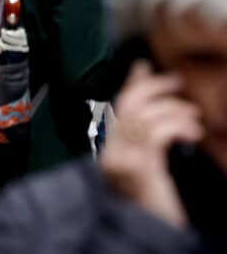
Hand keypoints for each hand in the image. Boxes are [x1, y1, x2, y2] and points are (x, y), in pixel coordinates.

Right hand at [100, 61, 201, 227]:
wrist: (147, 232)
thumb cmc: (150, 202)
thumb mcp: (145, 166)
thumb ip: (142, 140)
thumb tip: (150, 112)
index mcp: (106, 149)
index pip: (115, 106)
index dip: (130, 84)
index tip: (143, 66)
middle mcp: (108, 151)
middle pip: (127, 105)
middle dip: (153, 87)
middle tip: (176, 81)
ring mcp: (121, 159)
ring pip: (144, 116)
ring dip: (173, 109)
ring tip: (193, 116)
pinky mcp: (139, 167)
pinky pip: (157, 133)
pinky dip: (177, 126)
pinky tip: (192, 132)